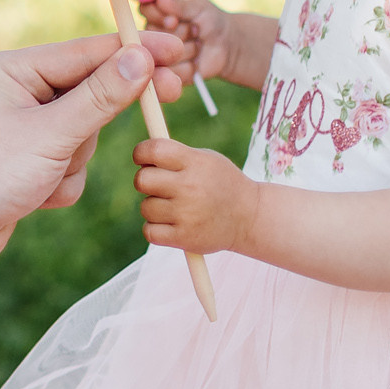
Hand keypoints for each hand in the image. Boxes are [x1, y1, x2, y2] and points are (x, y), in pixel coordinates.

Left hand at [0, 32, 185, 273]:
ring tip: (42, 179)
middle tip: (171, 97)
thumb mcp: (49, 135)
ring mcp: (18, 132)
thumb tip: (139, 60)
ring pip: (82, 136)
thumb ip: (99, 98)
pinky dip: (60, 185)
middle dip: (102, 117)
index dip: (135, 54)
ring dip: (74, 162)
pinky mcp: (22, 166)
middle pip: (89, 94)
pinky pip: (67, 167)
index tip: (178, 52)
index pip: (86, 54)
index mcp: (11, 71)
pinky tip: (34, 200)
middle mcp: (14, 94)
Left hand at [132, 137, 259, 254]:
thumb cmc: (221, 183)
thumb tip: (140, 155)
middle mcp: (190, 187)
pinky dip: (155, 229)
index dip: (141, 152)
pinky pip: (149, 231)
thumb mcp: (206, 160)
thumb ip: (175, 155)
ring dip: (154, 207)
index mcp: (195, 163)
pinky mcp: (184, 238)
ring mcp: (186, 214)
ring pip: (146, 207)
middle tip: (159, 185)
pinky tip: (171, 224)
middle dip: (145, 181)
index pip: (154, 150)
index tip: (142, 158)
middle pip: (142, 180)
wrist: (249, 218)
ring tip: (176, 207)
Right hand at [138, 0, 237, 85]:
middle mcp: (152, 33)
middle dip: (179, 33)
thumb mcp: (199, 8)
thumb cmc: (211, 20)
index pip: (146, 11)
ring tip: (199, 44)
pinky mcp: (168, 74)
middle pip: (153, 34)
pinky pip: (172, 72)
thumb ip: (179, 5)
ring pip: (164, 54)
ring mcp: (158, 54)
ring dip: (188, 49)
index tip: (174, 20)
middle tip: (195, 31)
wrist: (227, 45)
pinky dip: (189, 66)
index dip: (157, 16)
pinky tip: (197, 61)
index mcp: (157, 12)